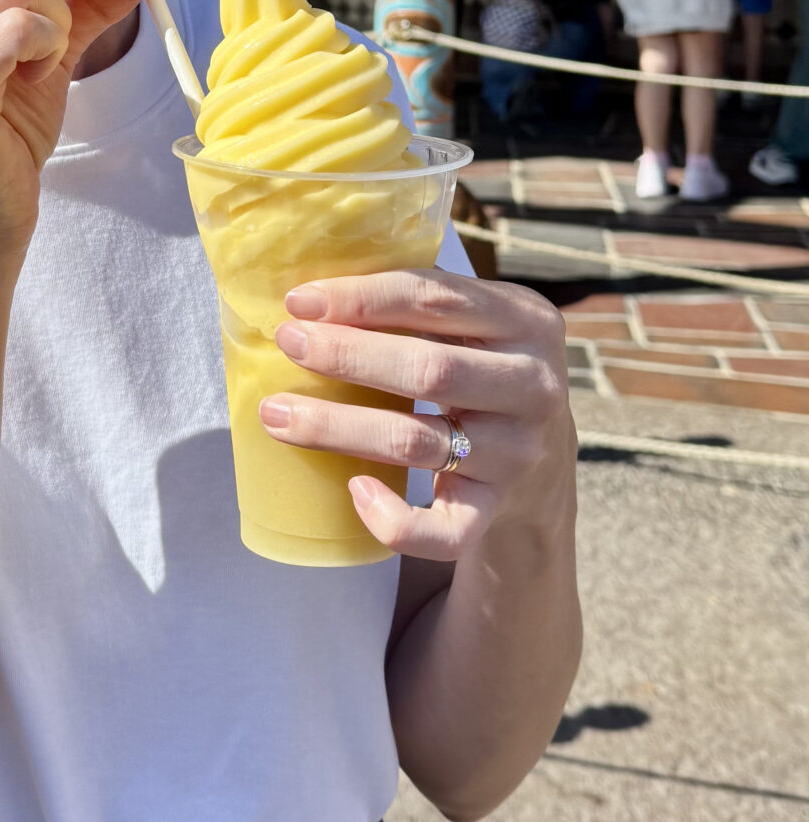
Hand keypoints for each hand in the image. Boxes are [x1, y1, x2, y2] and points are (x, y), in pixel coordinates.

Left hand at [262, 269, 573, 562]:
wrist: (544, 465)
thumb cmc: (484, 373)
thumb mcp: (478, 325)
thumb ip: (422, 302)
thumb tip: (313, 292)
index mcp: (526, 321)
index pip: (435, 299)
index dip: (362, 297)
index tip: (299, 301)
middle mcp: (532, 386)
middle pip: (429, 369)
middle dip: (347, 355)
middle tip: (286, 343)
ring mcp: (516, 453)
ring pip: (417, 441)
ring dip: (337, 427)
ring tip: (276, 413)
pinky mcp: (495, 510)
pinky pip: (444, 530)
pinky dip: (395, 519)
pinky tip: (354, 490)